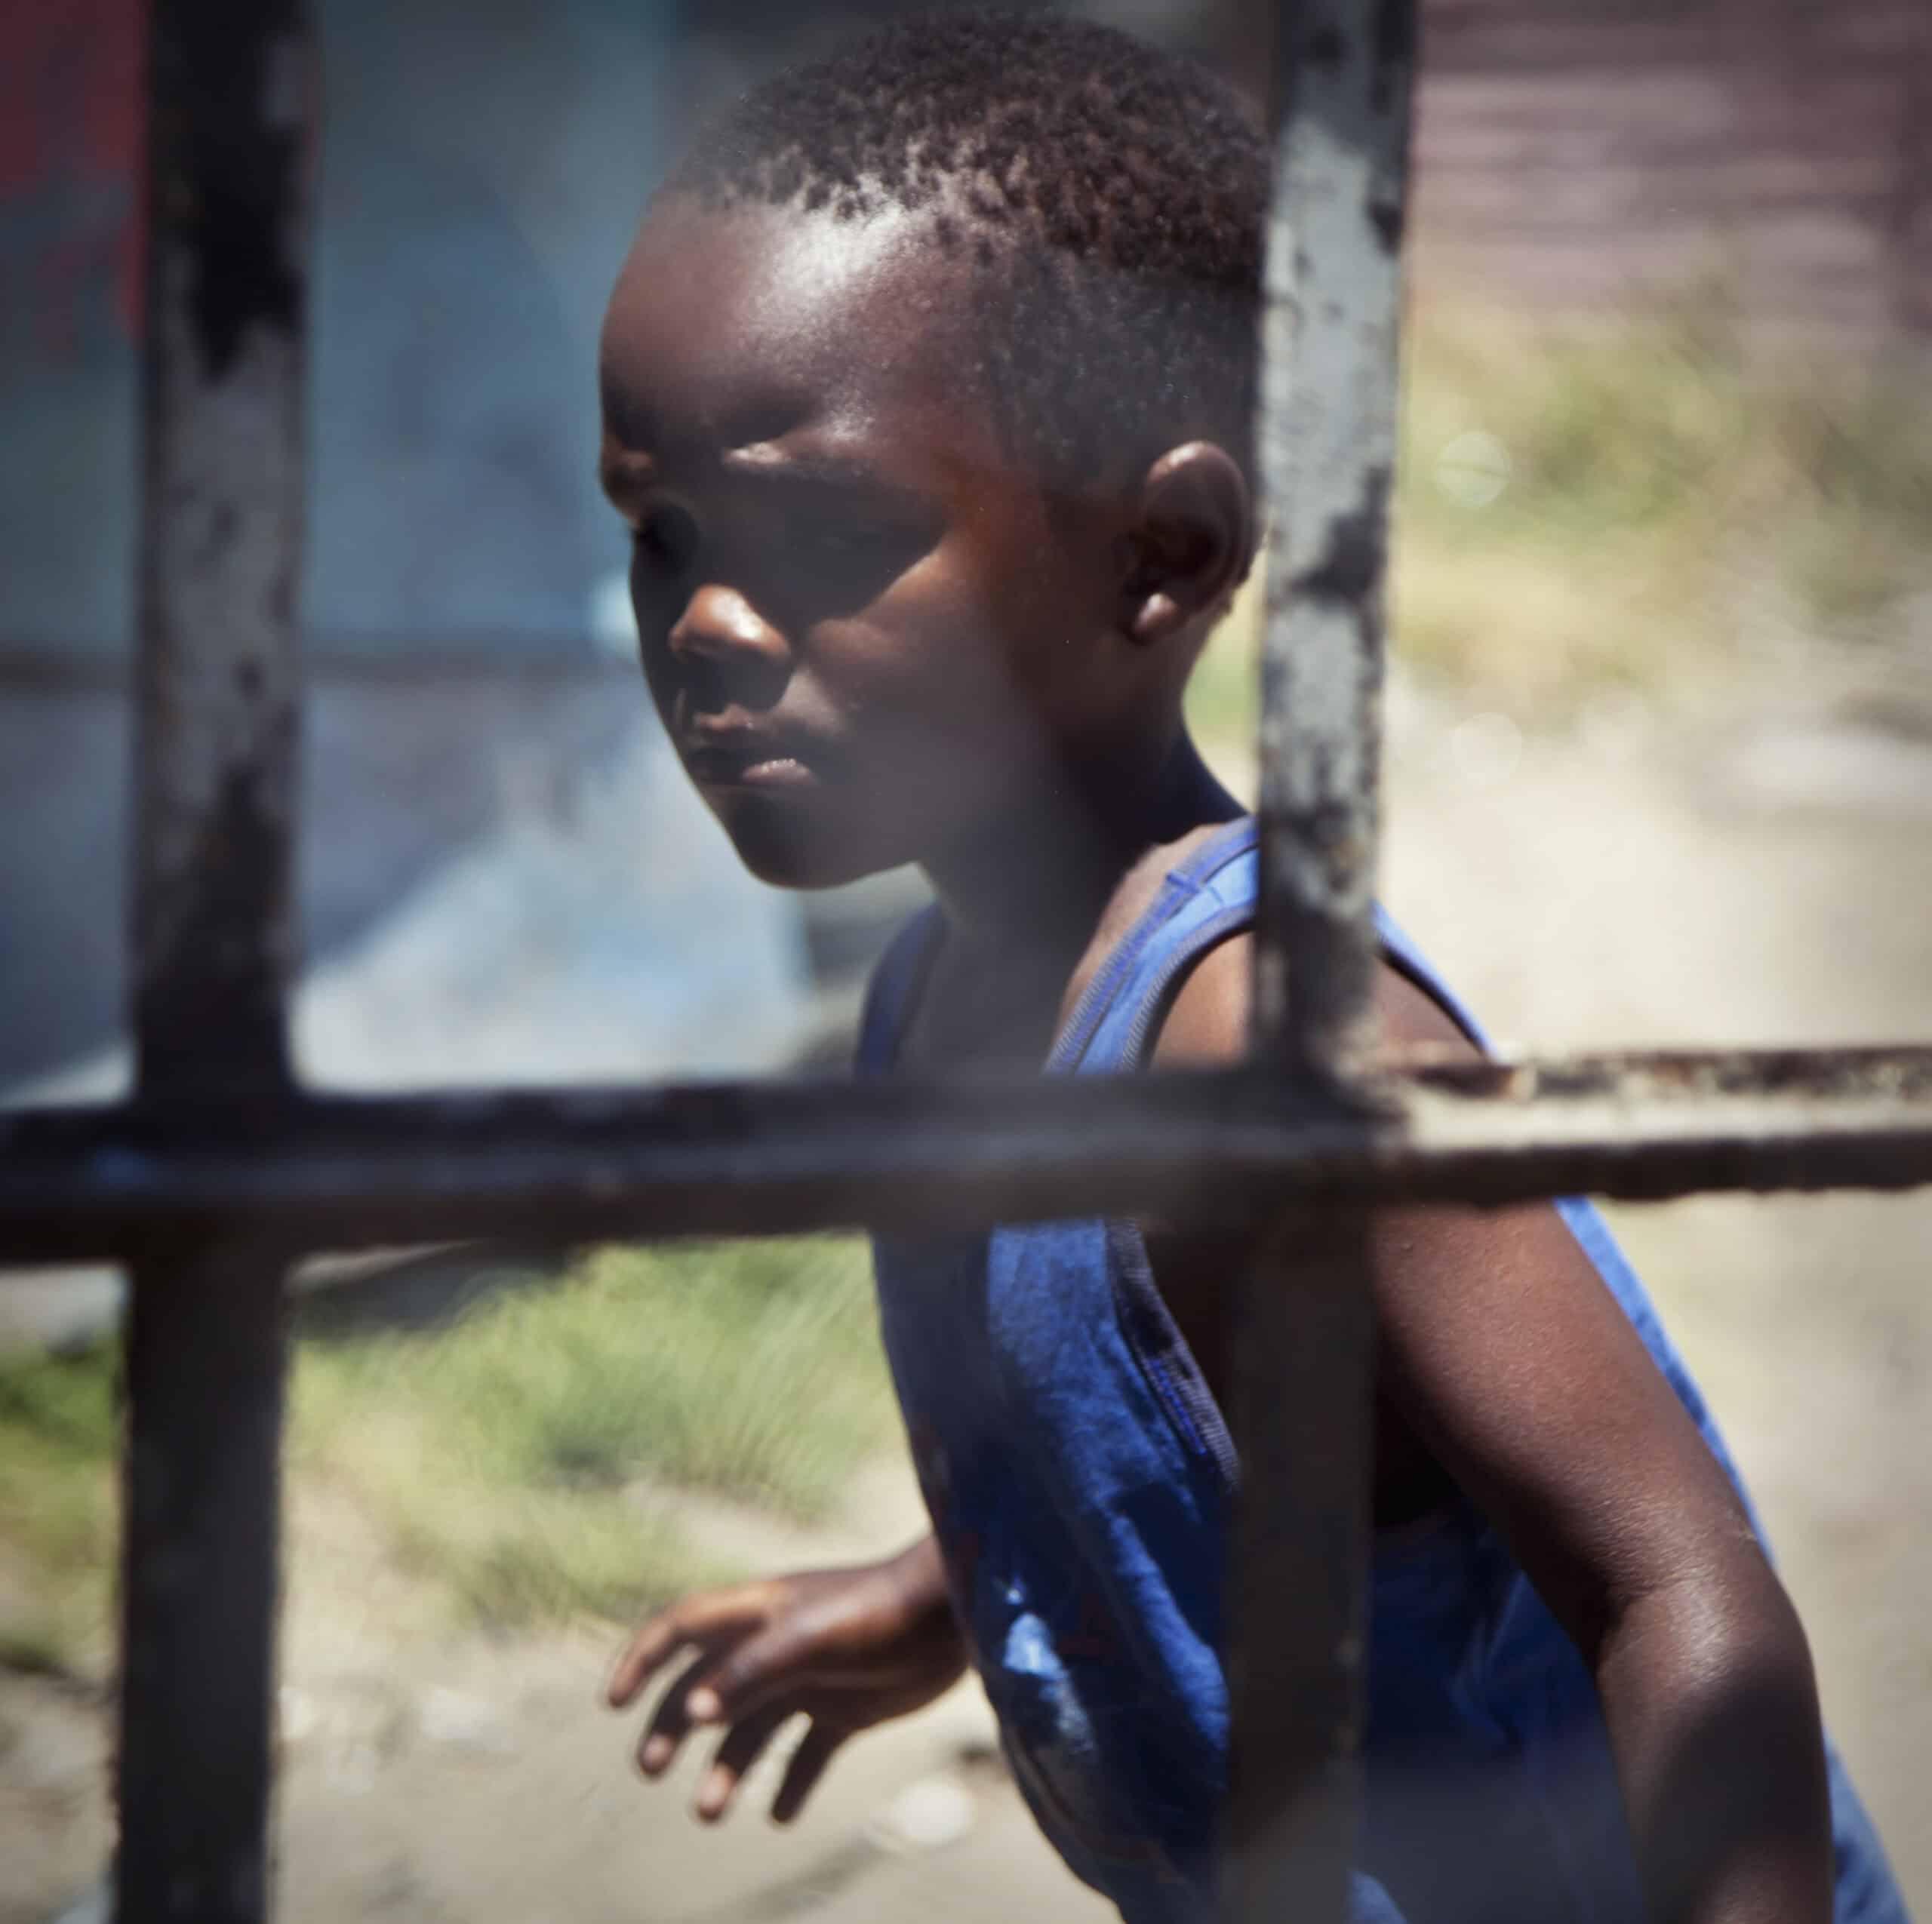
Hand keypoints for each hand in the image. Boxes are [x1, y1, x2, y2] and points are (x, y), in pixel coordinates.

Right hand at [607, 1535, 967, 1823]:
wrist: (954, 1617)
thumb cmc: (880, 1612)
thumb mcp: (811, 1638)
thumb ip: (753, 1670)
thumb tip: (694, 1711)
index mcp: (759, 1613)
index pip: (682, 1628)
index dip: (643, 1659)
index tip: (612, 1702)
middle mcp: (776, 1646)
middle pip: (706, 1687)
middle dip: (674, 1725)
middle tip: (652, 1771)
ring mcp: (810, 1679)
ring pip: (752, 1730)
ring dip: (726, 1768)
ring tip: (709, 1813)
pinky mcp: (846, 1710)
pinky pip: (805, 1753)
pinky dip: (789, 1784)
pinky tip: (778, 1817)